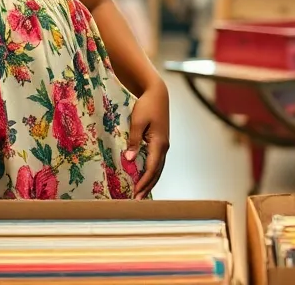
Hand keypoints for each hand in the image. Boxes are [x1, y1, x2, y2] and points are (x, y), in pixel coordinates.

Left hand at [125, 82, 169, 197]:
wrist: (157, 93)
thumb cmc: (146, 106)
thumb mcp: (138, 122)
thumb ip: (134, 141)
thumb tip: (130, 160)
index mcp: (159, 143)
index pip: (152, 168)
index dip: (143, 182)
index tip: (135, 193)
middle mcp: (164, 147)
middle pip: (157, 172)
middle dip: (147, 186)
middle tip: (137, 200)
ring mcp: (164, 145)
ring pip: (158, 168)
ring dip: (150, 181)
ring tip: (141, 193)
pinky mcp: (161, 142)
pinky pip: (157, 162)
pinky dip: (152, 172)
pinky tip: (145, 177)